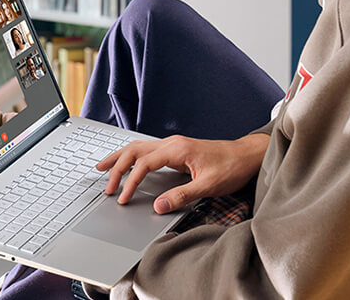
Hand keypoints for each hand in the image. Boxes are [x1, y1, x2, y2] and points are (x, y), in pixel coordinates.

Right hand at [95, 133, 269, 213]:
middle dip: (117, 167)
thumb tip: (158, 206)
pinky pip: (147, 149)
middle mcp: (172, 143)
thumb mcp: (208, 185)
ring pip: (138, 146)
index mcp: (177, 149)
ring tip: (103, 167)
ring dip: (120, 157)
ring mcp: (173, 144)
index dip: (130, 181)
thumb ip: (182, 196)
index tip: (123, 198)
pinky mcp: (176, 149)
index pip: (144, 163)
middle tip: (106, 185)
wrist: (246, 155)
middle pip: (135, 150)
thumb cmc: (231, 167)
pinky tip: (126, 163)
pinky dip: (132, 156)